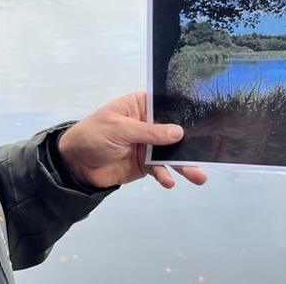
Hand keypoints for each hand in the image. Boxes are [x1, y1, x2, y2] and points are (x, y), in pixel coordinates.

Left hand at [57, 91, 206, 188]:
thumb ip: (149, 131)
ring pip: (171, 152)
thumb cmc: (92, 134)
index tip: (208, 117)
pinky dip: (166, 175)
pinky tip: (169, 182)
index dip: (185, 110)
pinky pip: (160, 169)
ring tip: (198, 176)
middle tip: (210, 152)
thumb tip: (178, 132)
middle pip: (174, 130)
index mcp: (140, 105)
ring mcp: (148, 145)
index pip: (167, 104)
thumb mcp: (119, 128)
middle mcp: (148, 123)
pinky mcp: (145, 164)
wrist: (75, 164)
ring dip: (184, 164)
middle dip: (191, 141)